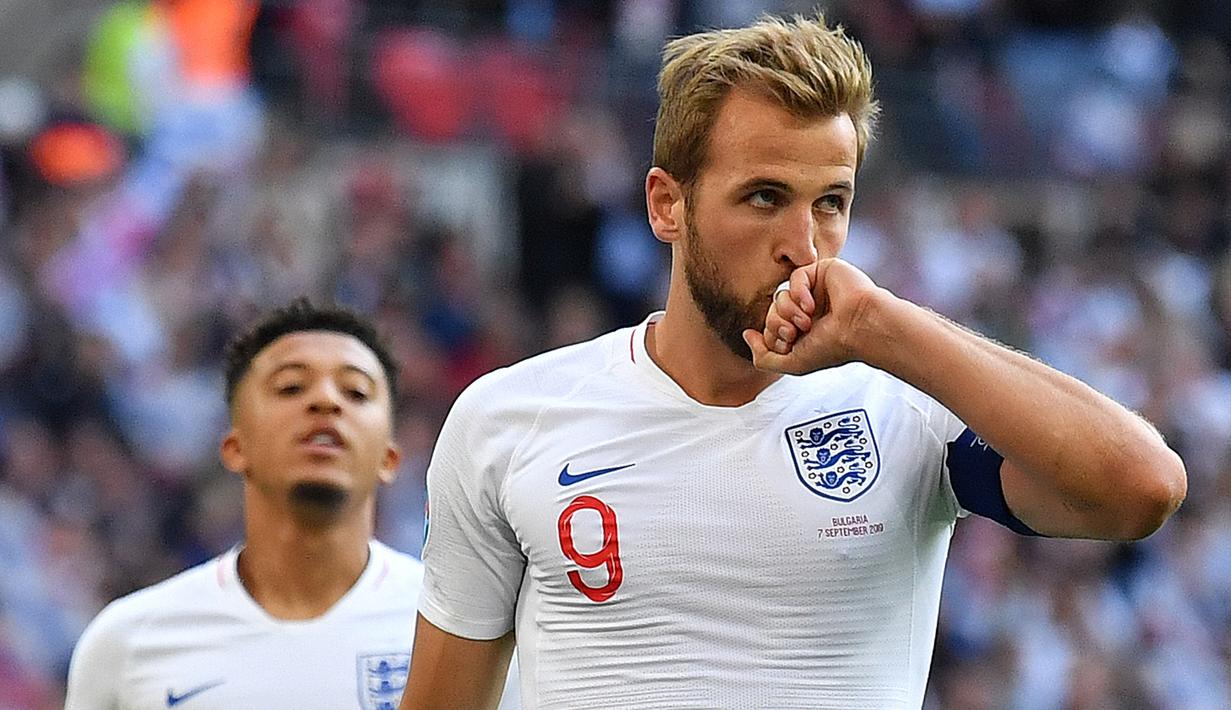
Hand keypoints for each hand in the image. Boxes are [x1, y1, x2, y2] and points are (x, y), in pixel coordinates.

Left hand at [742, 258, 886, 374]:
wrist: (860, 329)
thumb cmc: (833, 347)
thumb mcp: (792, 364)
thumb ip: (763, 358)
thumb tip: (746, 335)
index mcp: (802, 331)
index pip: (770, 328)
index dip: (772, 337)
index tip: (788, 344)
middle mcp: (807, 311)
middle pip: (771, 312)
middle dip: (777, 324)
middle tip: (795, 333)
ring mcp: (814, 292)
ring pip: (780, 296)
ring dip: (788, 312)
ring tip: (806, 322)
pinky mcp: (822, 272)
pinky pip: (794, 276)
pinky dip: (798, 292)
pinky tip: (810, 305)